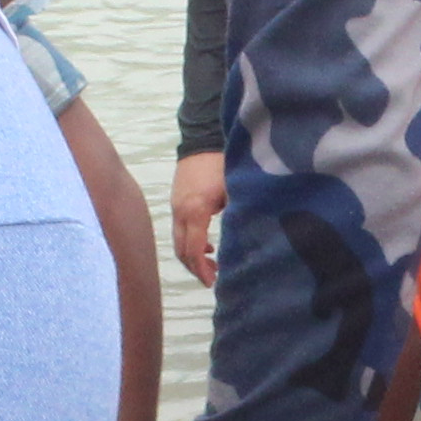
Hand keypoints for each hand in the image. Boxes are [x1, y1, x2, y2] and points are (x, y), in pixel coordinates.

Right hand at [172, 151, 225, 287]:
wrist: (202, 139)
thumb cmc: (223, 164)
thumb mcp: (235, 192)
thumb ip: (236, 217)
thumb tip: (244, 243)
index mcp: (195, 210)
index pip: (193, 249)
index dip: (201, 269)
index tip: (213, 282)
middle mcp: (180, 211)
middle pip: (181, 250)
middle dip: (195, 267)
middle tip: (213, 278)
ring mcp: (175, 206)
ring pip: (178, 241)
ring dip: (192, 255)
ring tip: (211, 263)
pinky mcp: (176, 202)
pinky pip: (180, 230)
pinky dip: (190, 242)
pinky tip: (207, 244)